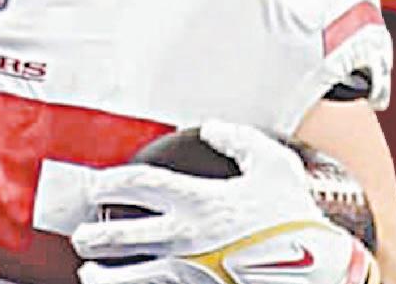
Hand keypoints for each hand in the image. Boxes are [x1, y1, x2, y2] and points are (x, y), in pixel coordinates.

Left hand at [71, 121, 374, 283]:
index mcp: (199, 201)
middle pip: (123, 236)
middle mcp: (186, 237)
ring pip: (130, 277)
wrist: (315, 267)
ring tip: (89, 270)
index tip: (98, 185)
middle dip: (94, 235)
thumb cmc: (292, 216)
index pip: (140, 186)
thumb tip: (214, 128)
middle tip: (80, 233)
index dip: (112, 182)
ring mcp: (189, 271)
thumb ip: (239, 140)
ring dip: (104, 273)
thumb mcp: (273, 164)